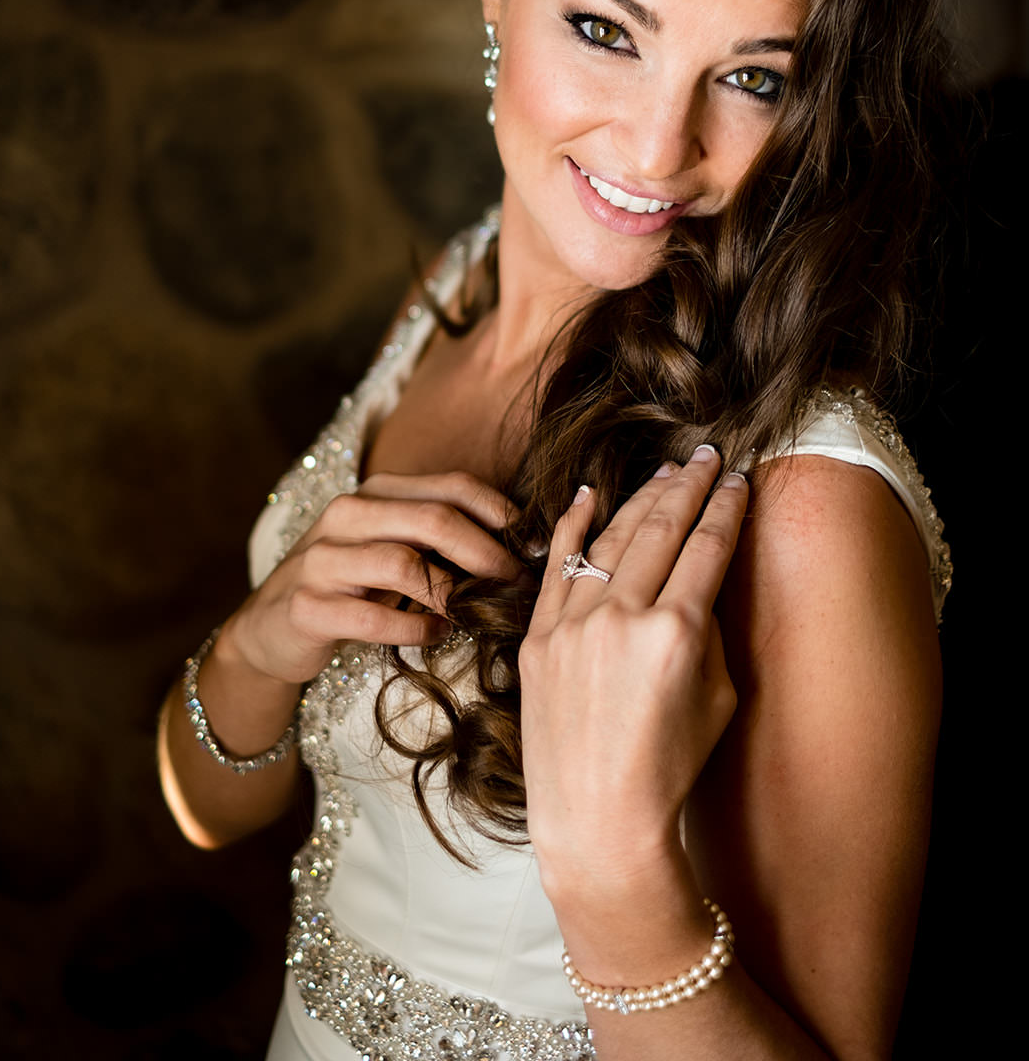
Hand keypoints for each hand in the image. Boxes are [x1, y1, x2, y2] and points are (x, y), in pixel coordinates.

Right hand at [221, 471, 520, 686]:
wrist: (269, 631)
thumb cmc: (350, 588)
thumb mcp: (392, 549)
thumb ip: (439, 538)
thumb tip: (521, 544)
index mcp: (375, 493)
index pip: (452, 486)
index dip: (501, 513)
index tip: (535, 545)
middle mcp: (346, 515)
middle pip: (435, 519)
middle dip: (488, 553)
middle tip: (517, 584)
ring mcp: (321, 559)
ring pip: (404, 563)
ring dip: (451, 594)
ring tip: (474, 614)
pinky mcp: (307, 606)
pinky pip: (374, 616)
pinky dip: (414, 627)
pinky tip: (433, 635)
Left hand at [519, 447, 746, 905]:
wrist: (598, 821)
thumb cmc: (670, 769)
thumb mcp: (717, 697)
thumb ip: (709, 628)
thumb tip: (697, 578)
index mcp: (678, 633)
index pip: (707, 548)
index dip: (727, 509)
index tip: (739, 480)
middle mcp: (622, 618)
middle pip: (662, 529)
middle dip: (690, 486)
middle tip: (708, 455)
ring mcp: (573, 625)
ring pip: (611, 539)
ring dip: (642, 499)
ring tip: (666, 471)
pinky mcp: (536, 639)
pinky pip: (556, 567)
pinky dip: (572, 527)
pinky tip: (591, 494)